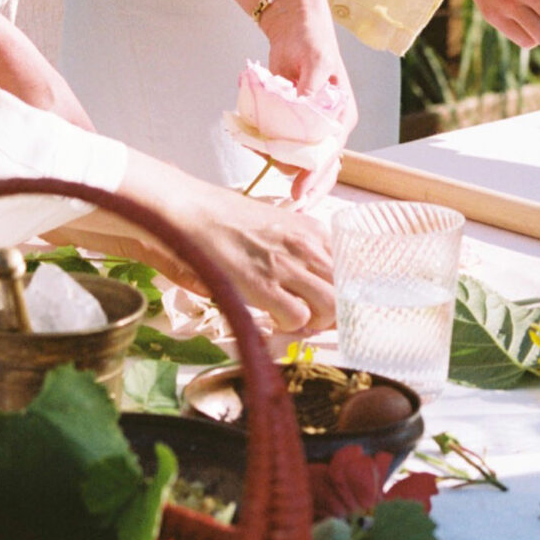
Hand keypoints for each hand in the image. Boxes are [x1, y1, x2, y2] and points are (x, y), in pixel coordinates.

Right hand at [69, 172, 335, 333]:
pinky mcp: (263, 284)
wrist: (188, 212)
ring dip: (315, 321)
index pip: (352, 267)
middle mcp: (306, 244)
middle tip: (314, 319)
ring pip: (330, 306)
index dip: (345, 291)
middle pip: (346, 290)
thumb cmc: (225, 219)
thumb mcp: (274, 224)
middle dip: (335, 311)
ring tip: (293, 321)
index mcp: (311, 229)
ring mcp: (286, 264)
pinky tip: (273, 320)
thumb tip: (312, 276)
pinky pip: (297, 317)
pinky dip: (290, 327)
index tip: (332, 303)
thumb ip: (297, 246)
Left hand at [260, 0, 357, 197]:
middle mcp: (328, 127)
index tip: (300, 195)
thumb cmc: (312, 40)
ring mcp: (307, 127)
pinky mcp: (288, 122)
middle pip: (319, 168)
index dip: (316, 177)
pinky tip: (251, 143)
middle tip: (287, 207)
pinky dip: (265, 147)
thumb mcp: (316, 62)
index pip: (331, 154)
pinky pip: (278, 143)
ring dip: (277, 162)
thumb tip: (304, 112)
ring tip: (256, 155)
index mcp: (342, 116)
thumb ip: (311, 89)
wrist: (293, 26)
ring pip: (295, 159)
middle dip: (304, 187)